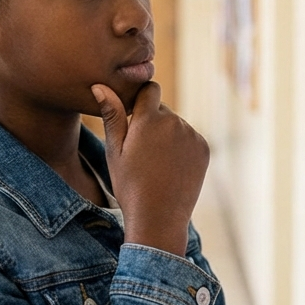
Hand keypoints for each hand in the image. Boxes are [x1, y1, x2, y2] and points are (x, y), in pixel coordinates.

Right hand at [91, 82, 207, 255]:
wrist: (159, 218)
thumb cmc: (129, 186)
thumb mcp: (114, 151)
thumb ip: (112, 115)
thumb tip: (100, 86)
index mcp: (149, 119)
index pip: (149, 89)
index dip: (140, 101)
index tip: (133, 119)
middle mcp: (174, 121)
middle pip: (162, 110)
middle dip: (152, 123)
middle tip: (142, 153)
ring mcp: (192, 135)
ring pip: (176, 125)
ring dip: (167, 136)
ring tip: (156, 165)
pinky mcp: (204, 148)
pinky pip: (190, 138)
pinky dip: (182, 148)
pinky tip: (171, 169)